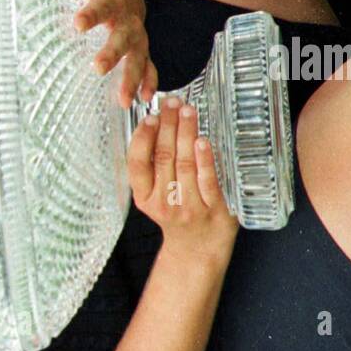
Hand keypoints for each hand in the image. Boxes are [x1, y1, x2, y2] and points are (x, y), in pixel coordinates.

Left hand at [39, 0, 158, 110]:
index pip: (102, 5)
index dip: (91, 14)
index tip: (78, 23)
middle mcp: (128, 18)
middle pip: (123, 36)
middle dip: (112, 52)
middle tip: (98, 67)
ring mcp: (137, 36)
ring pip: (138, 57)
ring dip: (132, 77)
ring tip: (122, 98)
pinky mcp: (141, 49)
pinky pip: (149, 67)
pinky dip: (148, 82)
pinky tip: (142, 98)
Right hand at [127, 96, 237, 259]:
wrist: (199, 248)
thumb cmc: (177, 214)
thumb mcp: (155, 196)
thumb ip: (153, 167)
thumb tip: (158, 124)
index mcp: (144, 198)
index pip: (137, 165)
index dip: (143, 138)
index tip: (151, 117)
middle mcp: (163, 204)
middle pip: (163, 158)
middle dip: (167, 126)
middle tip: (172, 103)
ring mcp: (188, 207)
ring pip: (184, 164)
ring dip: (185, 133)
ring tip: (187, 111)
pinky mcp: (212, 209)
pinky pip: (207, 180)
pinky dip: (204, 159)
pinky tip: (202, 141)